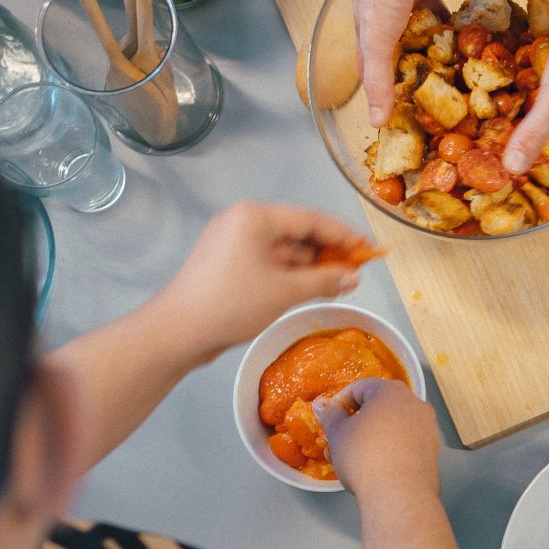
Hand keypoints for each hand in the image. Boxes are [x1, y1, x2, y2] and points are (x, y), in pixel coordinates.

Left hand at [150, 202, 372, 361]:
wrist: (178, 332)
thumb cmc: (231, 304)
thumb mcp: (284, 292)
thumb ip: (324, 280)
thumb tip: (353, 277)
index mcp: (255, 217)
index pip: (311, 218)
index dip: (345, 234)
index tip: (370, 249)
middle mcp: (244, 223)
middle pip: (297, 233)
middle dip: (329, 253)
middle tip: (358, 271)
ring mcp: (235, 244)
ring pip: (285, 251)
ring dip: (312, 267)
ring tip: (341, 285)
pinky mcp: (230, 265)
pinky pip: (270, 264)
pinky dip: (292, 276)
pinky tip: (314, 290)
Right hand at [314, 377, 439, 498]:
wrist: (399, 495)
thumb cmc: (365, 457)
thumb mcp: (338, 433)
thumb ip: (331, 415)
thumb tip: (328, 408)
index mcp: (392, 391)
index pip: (360, 388)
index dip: (340, 402)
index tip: (330, 418)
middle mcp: (415, 404)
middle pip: (379, 406)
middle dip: (357, 421)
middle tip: (340, 439)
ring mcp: (428, 428)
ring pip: (394, 426)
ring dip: (372, 436)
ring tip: (354, 457)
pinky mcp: (432, 451)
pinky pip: (406, 443)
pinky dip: (390, 449)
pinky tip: (375, 466)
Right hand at [353, 0, 483, 127]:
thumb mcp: (377, 43)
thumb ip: (379, 81)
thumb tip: (376, 123)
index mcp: (376, 33)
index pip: (383, 69)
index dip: (395, 89)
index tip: (414, 111)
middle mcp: (396, 13)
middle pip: (417, 44)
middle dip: (434, 61)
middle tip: (461, 85)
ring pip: (440, 16)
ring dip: (457, 30)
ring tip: (481, 52)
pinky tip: (493, 9)